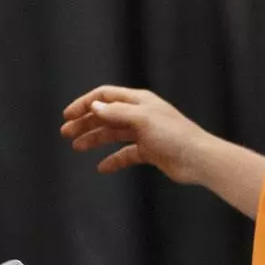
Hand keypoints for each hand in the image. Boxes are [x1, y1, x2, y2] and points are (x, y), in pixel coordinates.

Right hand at [60, 85, 205, 183]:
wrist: (198, 159)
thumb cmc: (174, 135)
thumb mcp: (142, 119)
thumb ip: (116, 112)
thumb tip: (94, 107)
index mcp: (138, 101)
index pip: (105, 97)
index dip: (84, 104)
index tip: (67, 116)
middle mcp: (140, 114)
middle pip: (106, 115)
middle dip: (85, 123)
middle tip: (66, 134)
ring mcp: (144, 133)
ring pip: (113, 134)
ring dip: (94, 139)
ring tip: (77, 147)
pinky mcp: (149, 151)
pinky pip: (125, 154)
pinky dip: (113, 160)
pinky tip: (102, 167)